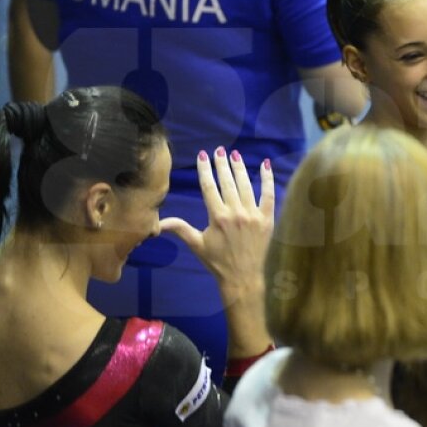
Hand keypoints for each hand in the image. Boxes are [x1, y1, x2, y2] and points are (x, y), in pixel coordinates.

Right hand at [160, 148, 274, 299]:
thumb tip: (158, 223)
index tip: (203, 155)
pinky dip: (268, 179)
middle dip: (222, 164)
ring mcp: (253, 215)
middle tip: (219, 150)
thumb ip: (180, 229)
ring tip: (235, 154)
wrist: (242, 277)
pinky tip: (265, 165)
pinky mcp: (267, 219)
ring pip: (246, 185)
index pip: (209, 187)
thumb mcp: (196, 244)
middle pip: (227, 182)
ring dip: (240, 168)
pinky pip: (268, 195)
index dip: (205, 169)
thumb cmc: (217, 261)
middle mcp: (235, 213)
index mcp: (217, 217)